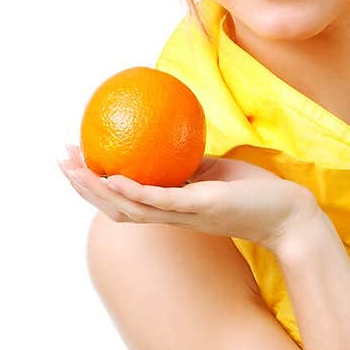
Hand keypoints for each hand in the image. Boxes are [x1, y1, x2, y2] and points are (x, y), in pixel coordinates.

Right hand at [57, 143, 317, 251]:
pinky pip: (160, 201)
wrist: (289, 215)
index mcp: (172, 207)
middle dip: (83, 186)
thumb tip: (168, 134)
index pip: (124, 198)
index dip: (95, 182)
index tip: (75, 160)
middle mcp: (171, 216)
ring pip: (129, 208)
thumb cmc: (256, 193)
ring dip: (97, 190)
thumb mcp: (215, 171)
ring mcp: (184, 215)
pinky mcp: (201, 209)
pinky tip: (113, 176)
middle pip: (115, 206)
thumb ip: (189, 162)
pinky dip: (134, 191)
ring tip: (74, 170)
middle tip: (60, 161)